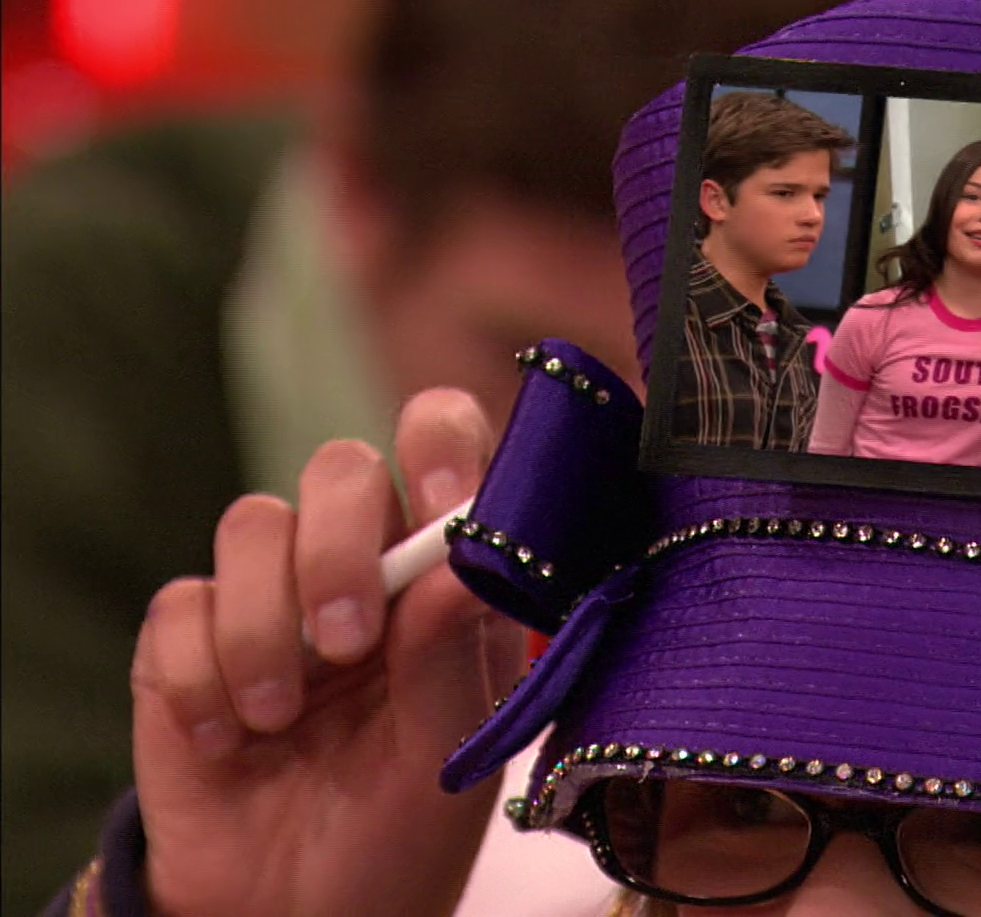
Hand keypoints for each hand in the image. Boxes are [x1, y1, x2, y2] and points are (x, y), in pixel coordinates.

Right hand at [131, 389, 526, 916]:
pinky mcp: (189, 642)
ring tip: (282, 720)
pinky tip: (230, 741)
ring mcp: (272, 599)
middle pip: (339, 468)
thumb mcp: (445, 758)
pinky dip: (199, 677)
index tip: (445, 501)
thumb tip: (465, 559)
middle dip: (339, 545)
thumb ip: (453, 656)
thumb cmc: (399, 833)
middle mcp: (362, 570)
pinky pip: (179, 607)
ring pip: (250, 523)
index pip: (445, 454)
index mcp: (443, 582)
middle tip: (348, 643)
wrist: (297, 916)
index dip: (441, 446)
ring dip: (265, 627)